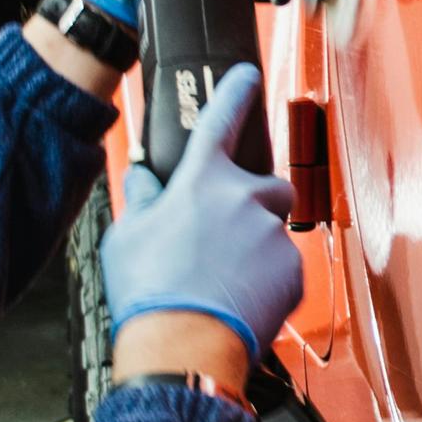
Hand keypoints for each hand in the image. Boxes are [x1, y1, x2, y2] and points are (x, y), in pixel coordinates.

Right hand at [101, 64, 302, 363]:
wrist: (185, 347)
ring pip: (274, 230)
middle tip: (228, 233)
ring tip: (225, 278)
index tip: (248, 75)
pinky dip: (268, 278)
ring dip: (256, 245)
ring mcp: (273, 235)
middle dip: (255, 201)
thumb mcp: (127, 236)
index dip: (236, 92)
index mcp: (201, 182)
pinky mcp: (294, 271)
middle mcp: (244, 200)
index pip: (221, 121)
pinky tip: (239, 298)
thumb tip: (143, 177)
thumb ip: (142, 198)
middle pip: (267, 185)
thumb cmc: (151, 293)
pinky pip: (285, 266)